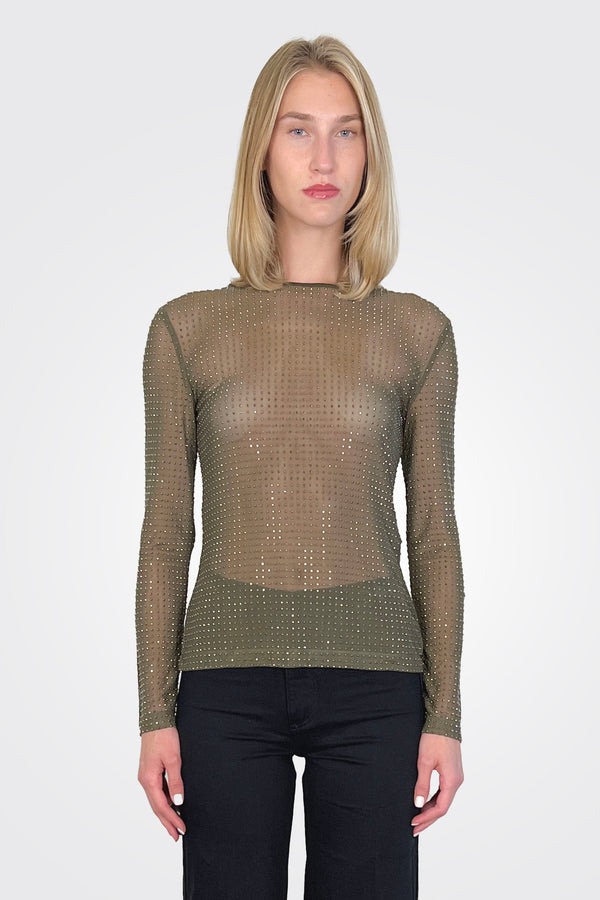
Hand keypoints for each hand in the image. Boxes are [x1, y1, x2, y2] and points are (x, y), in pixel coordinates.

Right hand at [138, 726, 185, 841]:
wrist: (155, 719)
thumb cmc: (164, 736)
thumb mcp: (173, 759)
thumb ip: (175, 781)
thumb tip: (178, 802)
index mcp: (149, 779)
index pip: (161, 806)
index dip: (171, 819)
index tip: (181, 829)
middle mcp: (144, 780)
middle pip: (156, 807)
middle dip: (166, 822)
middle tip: (176, 835)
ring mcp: (145, 775)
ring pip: (155, 800)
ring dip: (164, 813)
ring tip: (174, 824)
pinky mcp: (149, 770)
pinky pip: (156, 791)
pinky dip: (163, 801)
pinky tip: (171, 804)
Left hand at [411, 733, 463, 834]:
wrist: (444, 720)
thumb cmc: (434, 739)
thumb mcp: (424, 761)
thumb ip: (422, 784)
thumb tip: (418, 804)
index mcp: (452, 781)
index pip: (440, 808)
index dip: (427, 818)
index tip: (413, 823)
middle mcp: (457, 781)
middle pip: (443, 807)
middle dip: (428, 818)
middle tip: (414, 828)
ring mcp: (456, 776)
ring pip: (444, 799)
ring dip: (431, 810)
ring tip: (417, 818)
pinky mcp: (452, 771)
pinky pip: (444, 791)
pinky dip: (434, 799)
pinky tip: (424, 802)